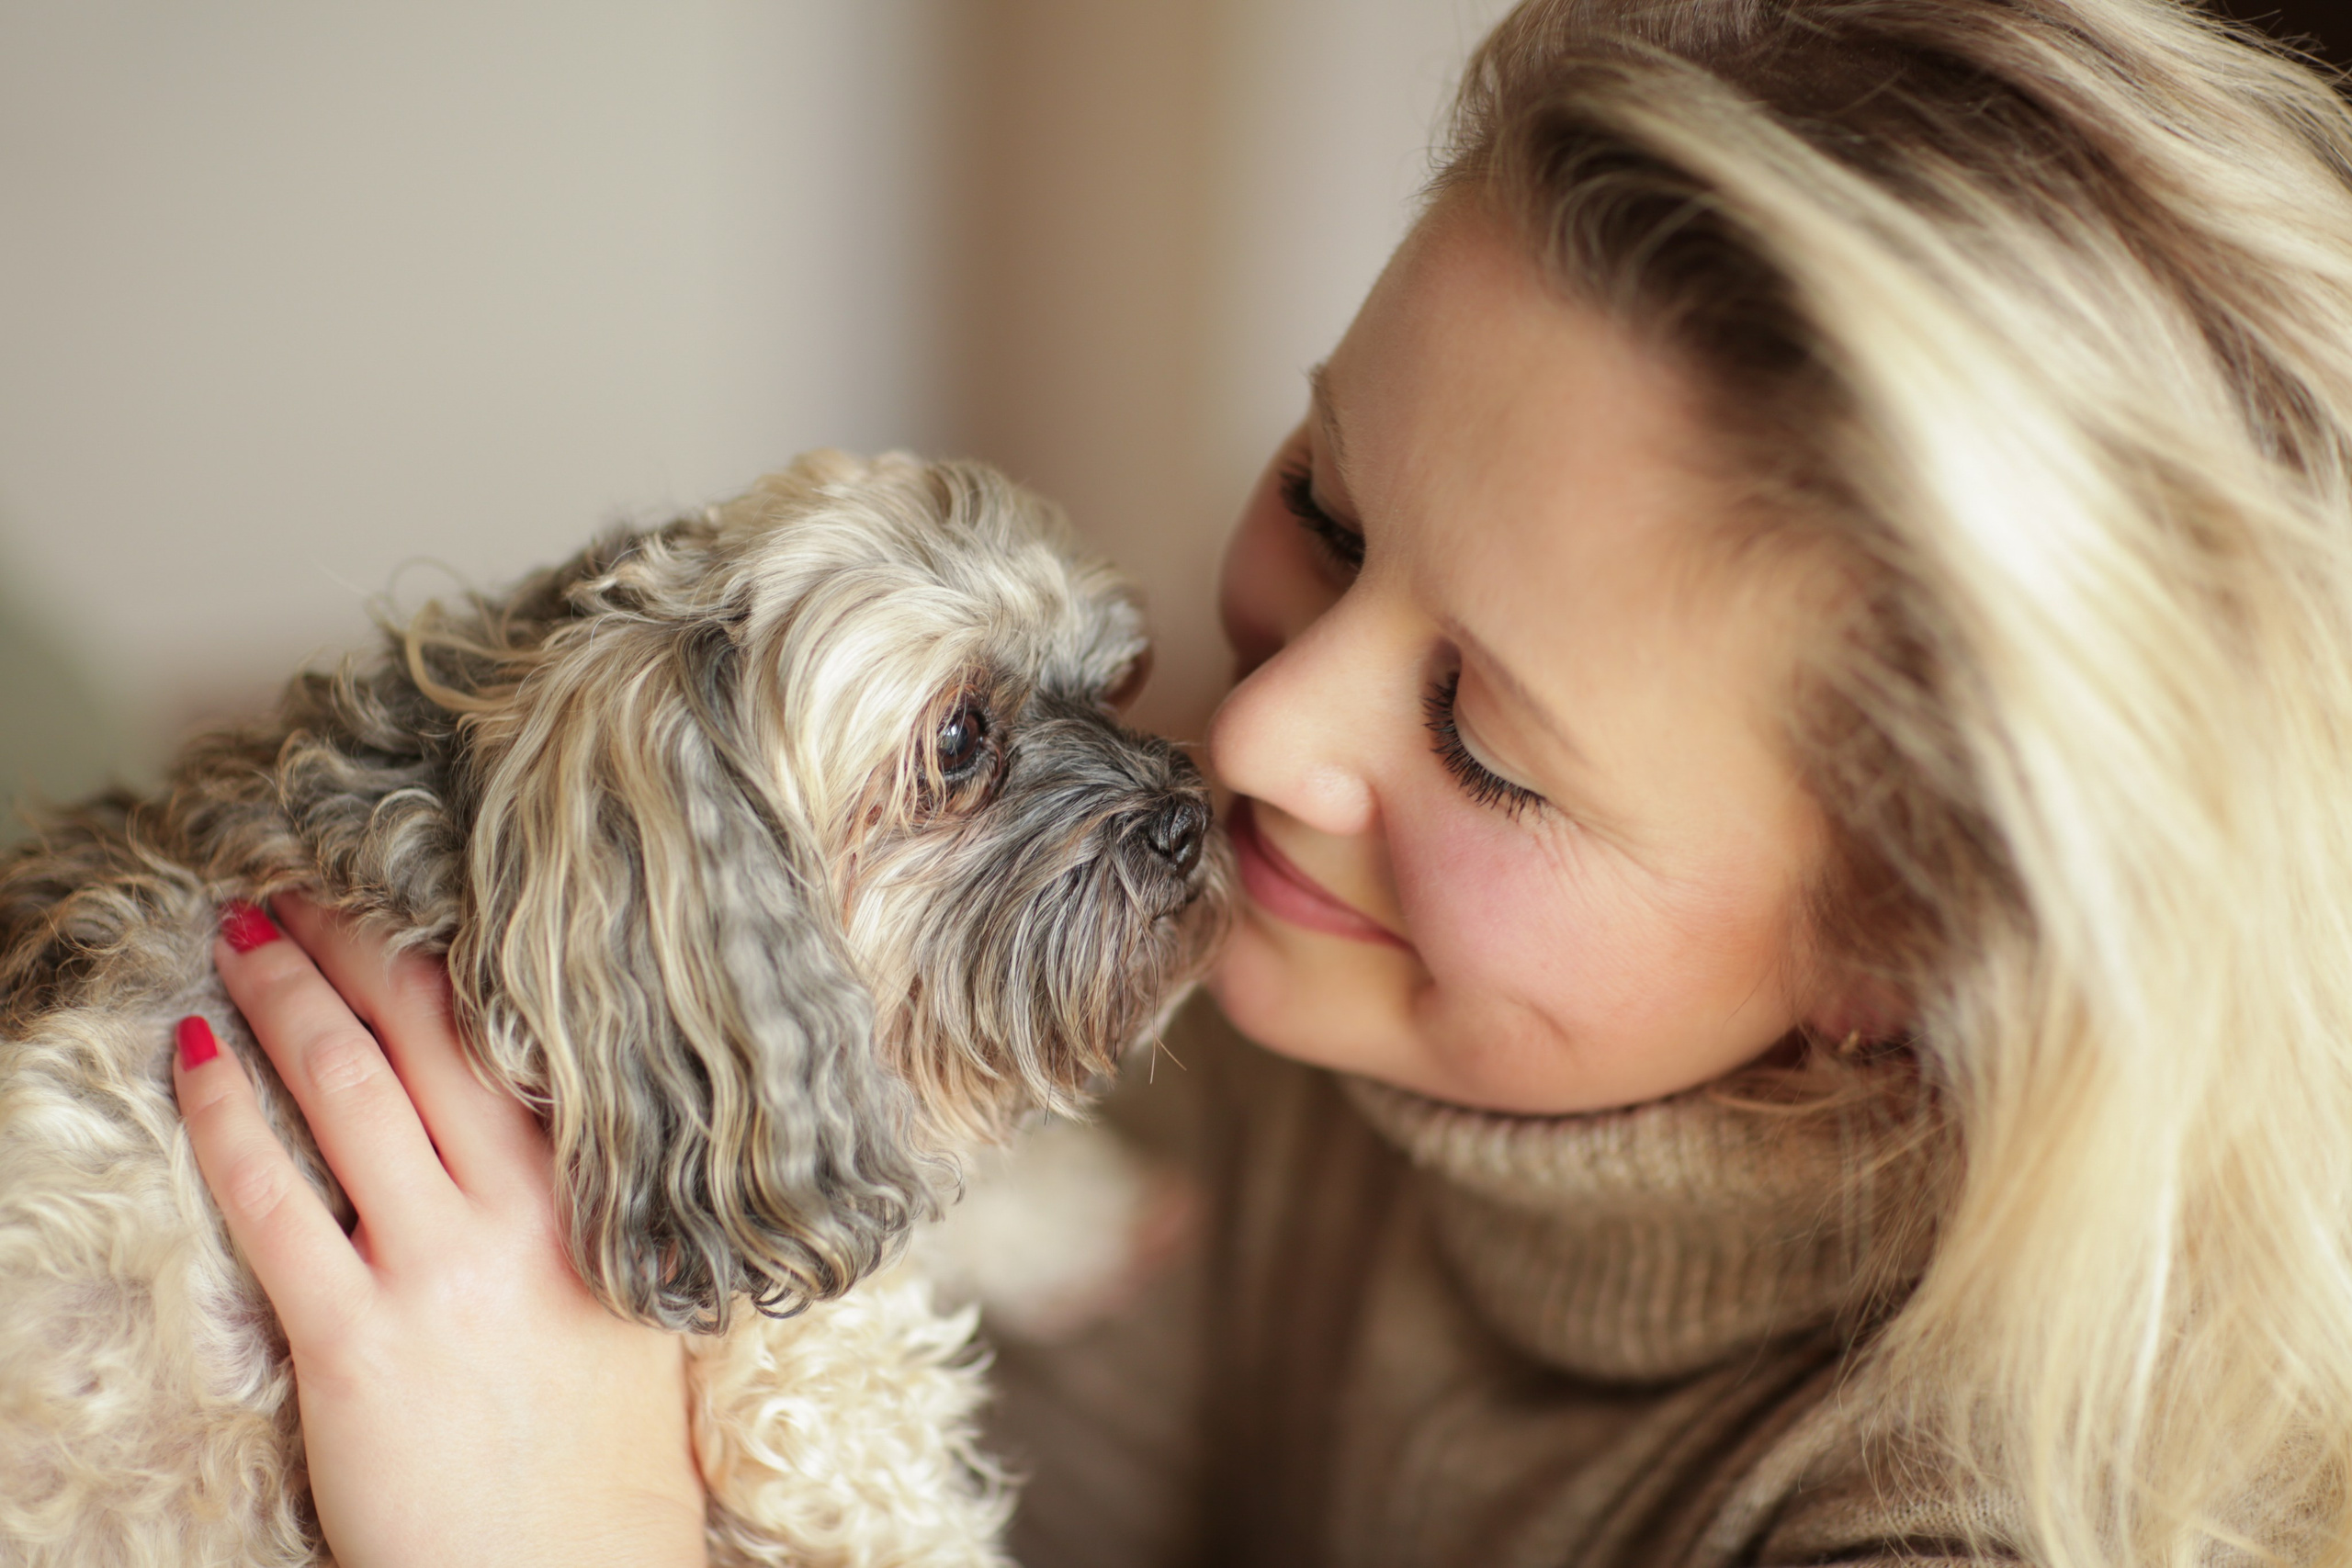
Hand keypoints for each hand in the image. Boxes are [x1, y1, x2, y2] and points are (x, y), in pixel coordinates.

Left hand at [172, 892, 706, 1567]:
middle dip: (347, 944)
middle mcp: (517, 1207)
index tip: (395, 893)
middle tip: (295, 883)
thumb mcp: (630, 1284)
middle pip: (419, 1032)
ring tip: (239, 940)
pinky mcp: (356, 1338)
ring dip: (282, 999)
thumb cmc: (604, 1439)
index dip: (438, 949)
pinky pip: (271, 1201)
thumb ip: (583, 1190)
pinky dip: (225, 1119)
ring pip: (344, 1089)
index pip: (508, 1032)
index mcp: (591, 1186)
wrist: (575, 1567)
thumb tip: (532, 1103)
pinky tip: (195, 1061)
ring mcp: (435, 1268)